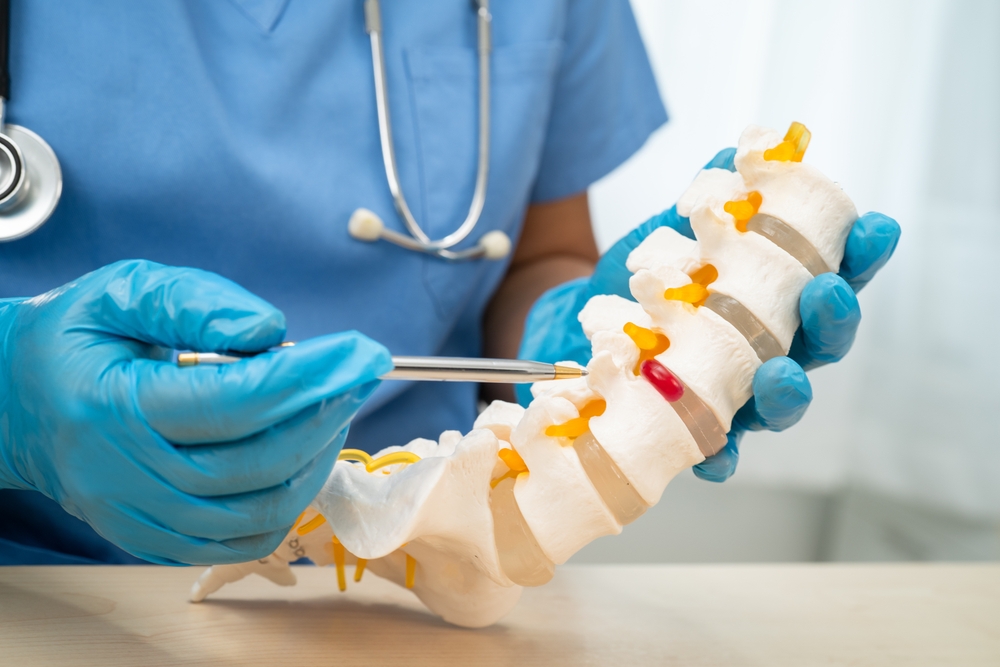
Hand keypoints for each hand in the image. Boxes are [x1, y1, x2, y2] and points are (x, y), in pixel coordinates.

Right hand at [0, 260, 391, 564]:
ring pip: (255, 512)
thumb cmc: (74, 338)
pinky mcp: (151, 538)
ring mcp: (136, 517)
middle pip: (254, 464)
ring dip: (313, 463)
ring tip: (332, 413)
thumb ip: (195, 301)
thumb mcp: (122, 292)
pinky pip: (238, 542)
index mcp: (111, 406)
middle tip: (356, 379)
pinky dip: (287, 506)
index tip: (359, 353)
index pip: (232, 403)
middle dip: (322, 418)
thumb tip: (271, 332)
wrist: (13, 401)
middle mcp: (122, 474)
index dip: (307, 379)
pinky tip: (302, 460)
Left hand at [519, 149, 899, 481]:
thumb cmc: (655, 274)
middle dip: (830, 319)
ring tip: (779, 374)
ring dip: (786, 390)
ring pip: (779, 403)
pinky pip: (713, 450)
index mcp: (781, 294)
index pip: (837, 272)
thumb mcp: (677, 229)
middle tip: (825, 293)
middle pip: (820, 342)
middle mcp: (771, 346)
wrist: (591, 322)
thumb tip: (735, 151)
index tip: (873, 229)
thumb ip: (713, 194)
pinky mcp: (691, 424)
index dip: (861, 255)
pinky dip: (718, 456)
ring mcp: (736, 390)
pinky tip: (717, 457)